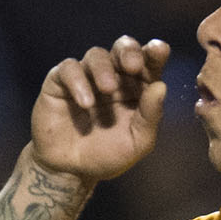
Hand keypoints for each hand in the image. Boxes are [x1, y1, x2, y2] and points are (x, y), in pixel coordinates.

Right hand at [27, 37, 167, 184]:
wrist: (70, 171)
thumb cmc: (107, 155)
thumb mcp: (137, 142)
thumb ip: (150, 116)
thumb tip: (160, 86)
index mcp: (137, 88)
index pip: (149, 63)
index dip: (155, 52)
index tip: (160, 50)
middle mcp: (113, 77)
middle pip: (123, 48)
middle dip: (130, 51)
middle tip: (133, 66)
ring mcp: (86, 77)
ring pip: (96, 55)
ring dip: (104, 68)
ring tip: (107, 89)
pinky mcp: (60, 82)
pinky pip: (69, 69)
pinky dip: (78, 82)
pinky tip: (86, 103)